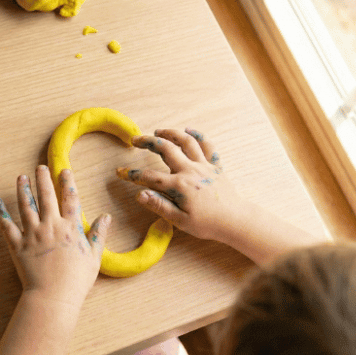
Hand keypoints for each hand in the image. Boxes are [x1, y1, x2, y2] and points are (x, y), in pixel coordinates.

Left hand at [0, 165, 110, 307]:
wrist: (53, 297)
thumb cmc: (76, 280)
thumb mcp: (94, 257)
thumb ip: (98, 234)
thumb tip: (106, 217)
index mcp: (70, 228)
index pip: (70, 199)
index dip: (67, 182)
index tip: (64, 171)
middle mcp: (50, 226)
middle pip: (46, 196)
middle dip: (43, 179)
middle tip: (39, 167)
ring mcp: (32, 234)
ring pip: (25, 205)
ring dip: (22, 189)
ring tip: (21, 177)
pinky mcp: (17, 245)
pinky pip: (6, 225)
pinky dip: (0, 213)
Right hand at [116, 128, 247, 241]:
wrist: (235, 221)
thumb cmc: (207, 224)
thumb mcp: (180, 220)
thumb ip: (159, 205)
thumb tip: (140, 195)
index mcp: (180, 186)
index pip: (150, 177)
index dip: (132, 174)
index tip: (120, 172)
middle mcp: (191, 171)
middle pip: (166, 149)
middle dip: (148, 142)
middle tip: (135, 140)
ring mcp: (204, 166)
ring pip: (186, 142)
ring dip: (171, 133)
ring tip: (158, 131)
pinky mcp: (215, 167)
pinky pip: (208, 146)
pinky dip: (199, 136)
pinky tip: (189, 130)